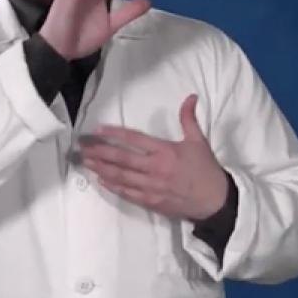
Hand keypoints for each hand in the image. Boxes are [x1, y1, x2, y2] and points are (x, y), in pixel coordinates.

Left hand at [79, 94, 229, 219]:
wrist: (215, 201)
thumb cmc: (206, 169)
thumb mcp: (198, 141)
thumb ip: (189, 118)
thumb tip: (190, 96)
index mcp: (165, 151)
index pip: (135, 139)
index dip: (115, 134)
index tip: (98, 130)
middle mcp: (155, 168)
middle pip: (122, 159)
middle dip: (100, 152)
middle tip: (82, 148)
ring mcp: (151, 187)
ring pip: (121, 177)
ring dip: (101, 169)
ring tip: (85, 162)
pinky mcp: (151, 201)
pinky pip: (128, 193)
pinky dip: (113, 186)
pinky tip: (101, 180)